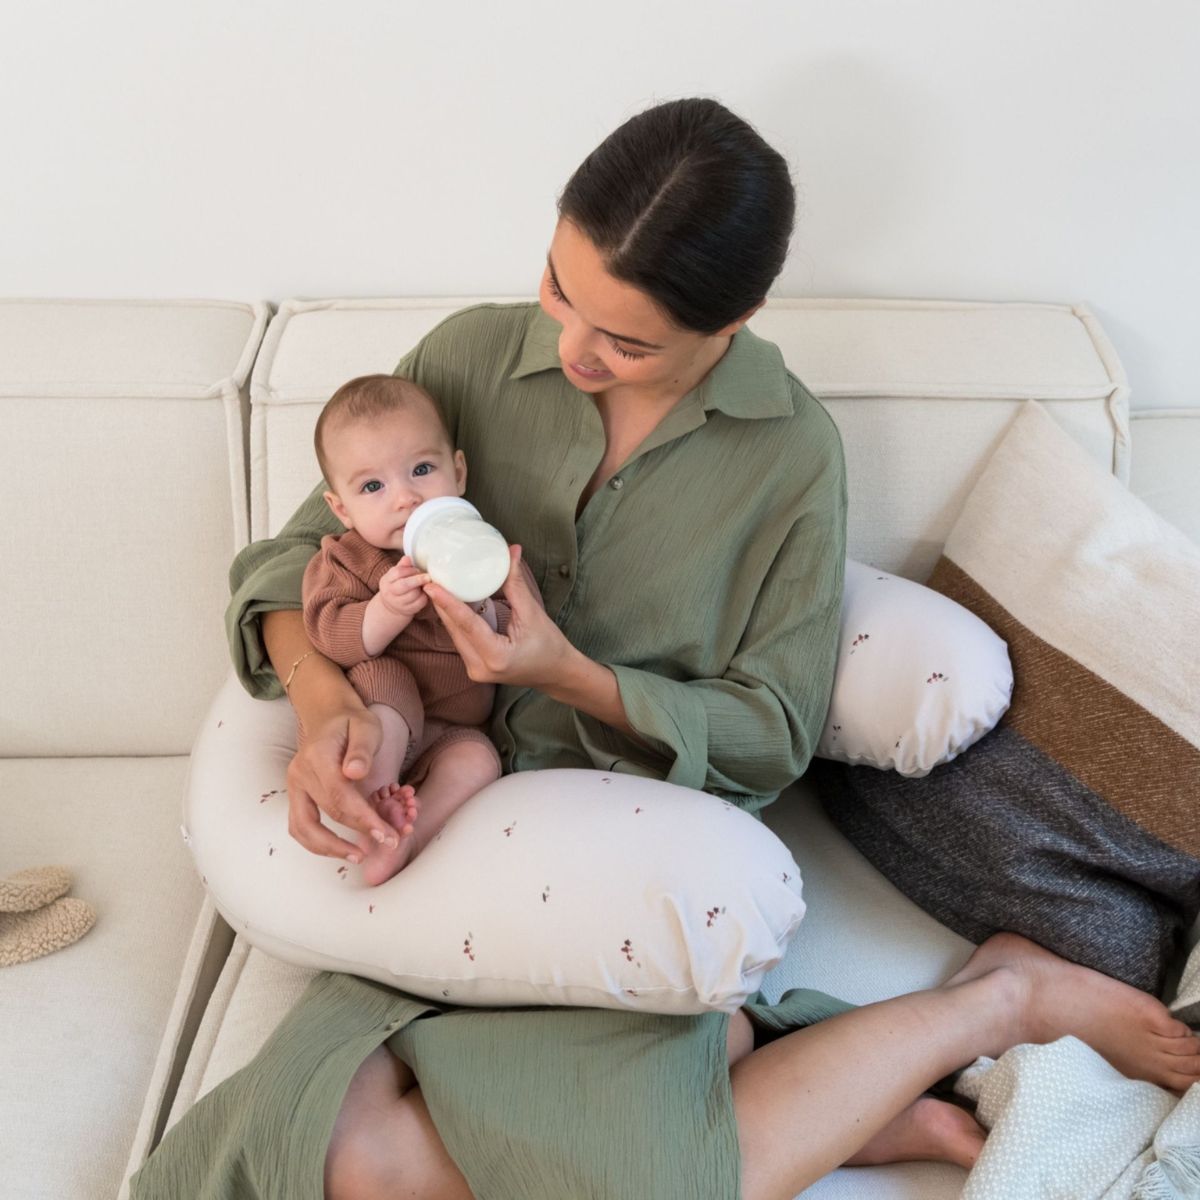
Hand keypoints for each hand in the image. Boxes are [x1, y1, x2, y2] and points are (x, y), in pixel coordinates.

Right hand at [284, 701, 401, 860]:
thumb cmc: (352, 722)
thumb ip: (361, 749)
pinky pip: (299, 826)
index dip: (363, 818)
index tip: (386, 834)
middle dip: (359, 832)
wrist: (328, 717)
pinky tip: (340, 849)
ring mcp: (294, 786)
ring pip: (304, 828)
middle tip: (388, 843)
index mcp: (318, 756)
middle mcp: (300, 773)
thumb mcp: (366, 726)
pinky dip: (317, 843)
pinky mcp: (296, 795)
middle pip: (329, 813)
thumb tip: (354, 772)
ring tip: (359, 856)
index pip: (340, 795)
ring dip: (330, 848)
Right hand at [376, 556, 429, 617]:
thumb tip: (408, 558)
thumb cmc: (397, 585)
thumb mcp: (396, 575)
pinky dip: (424, 597)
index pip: (398, 572)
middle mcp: (389, 593)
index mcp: (386, 581)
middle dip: (418, 579)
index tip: (417, 569)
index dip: (410, 570)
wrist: (393, 606)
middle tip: (428, 576)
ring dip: (422, 588)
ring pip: (413, 594)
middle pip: (404, 585)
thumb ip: (402, 566)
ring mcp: (398, 603)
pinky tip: (424, 593)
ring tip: (424, 585)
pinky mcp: (408, 611)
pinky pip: (420, 603)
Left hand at [425, 545, 573, 688]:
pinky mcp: (474, 667)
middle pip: (455, 629)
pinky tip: (452, 603)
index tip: (431, 585)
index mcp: (495, 656)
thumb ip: (516, 584)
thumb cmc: (549, 646)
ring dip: (447, 611)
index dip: (447, 602)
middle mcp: (479, 668)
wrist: (556, 673)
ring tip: (439, 586)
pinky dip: (457, 621)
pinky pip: (461, 640)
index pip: (466, 624)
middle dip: (442, 603)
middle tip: (432, 577)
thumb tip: (512, 551)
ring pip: (455, 635)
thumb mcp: (533, 614)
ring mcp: (475, 670)